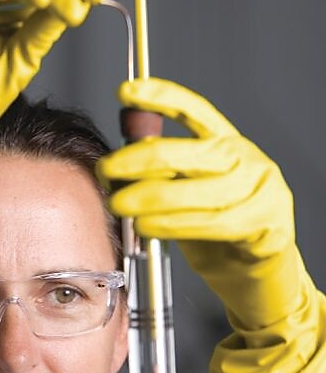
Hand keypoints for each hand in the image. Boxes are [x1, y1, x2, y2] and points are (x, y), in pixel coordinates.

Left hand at [98, 77, 325, 372]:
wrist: (259, 282)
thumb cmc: (216, 236)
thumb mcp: (186, 194)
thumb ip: (162, 171)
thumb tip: (117, 153)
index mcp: (229, 145)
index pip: (196, 111)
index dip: (161, 97)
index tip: (125, 91)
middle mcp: (248, 161)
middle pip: (185, 152)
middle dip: (137, 161)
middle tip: (106, 171)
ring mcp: (263, 193)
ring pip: (194, 190)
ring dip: (148, 198)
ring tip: (120, 206)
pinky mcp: (267, 227)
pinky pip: (212, 223)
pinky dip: (174, 225)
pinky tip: (148, 228)